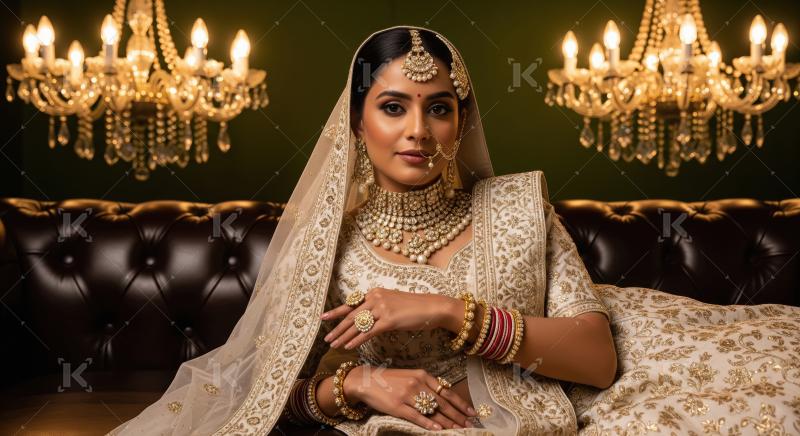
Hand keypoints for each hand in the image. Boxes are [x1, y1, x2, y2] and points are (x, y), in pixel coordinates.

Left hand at [321, 288, 455, 349]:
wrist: (432, 307)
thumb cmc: (414, 307)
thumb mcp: (392, 302)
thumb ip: (378, 307)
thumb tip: (366, 318)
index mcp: (375, 293)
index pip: (351, 304)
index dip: (337, 311)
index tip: (324, 317)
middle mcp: (375, 298)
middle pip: (351, 316)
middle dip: (337, 328)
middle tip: (326, 338)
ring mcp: (382, 308)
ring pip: (358, 325)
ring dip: (344, 337)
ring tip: (334, 345)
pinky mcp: (389, 320)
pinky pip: (368, 332)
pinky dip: (357, 340)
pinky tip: (349, 347)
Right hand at [344, 365, 476, 429]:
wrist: (366, 380)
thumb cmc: (390, 380)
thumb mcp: (411, 376)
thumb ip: (426, 385)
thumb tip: (444, 396)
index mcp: (422, 375)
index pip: (446, 391)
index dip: (460, 403)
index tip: (471, 412)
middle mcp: (417, 383)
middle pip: (442, 402)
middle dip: (457, 415)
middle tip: (469, 424)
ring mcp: (407, 395)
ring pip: (432, 411)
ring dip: (446, 422)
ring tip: (457, 429)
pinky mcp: (398, 406)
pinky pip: (416, 417)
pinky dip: (428, 424)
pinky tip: (438, 430)